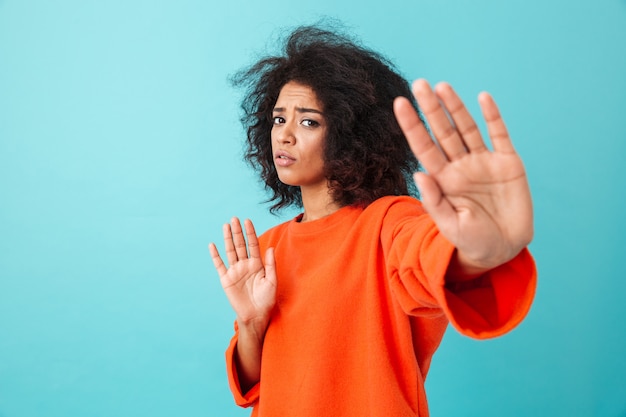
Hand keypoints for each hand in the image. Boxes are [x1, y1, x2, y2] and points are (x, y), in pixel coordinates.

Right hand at [209, 218, 276, 327]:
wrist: (256, 316)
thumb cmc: (267, 300)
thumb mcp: (272, 281)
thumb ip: (270, 265)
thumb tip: (270, 248)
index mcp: (257, 264)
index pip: (253, 244)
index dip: (250, 233)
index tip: (248, 221)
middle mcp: (245, 265)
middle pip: (240, 245)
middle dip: (238, 232)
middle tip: (234, 218)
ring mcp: (235, 271)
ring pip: (230, 251)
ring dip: (228, 239)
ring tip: (226, 226)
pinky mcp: (226, 280)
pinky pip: (219, 265)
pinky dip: (215, 255)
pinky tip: (212, 245)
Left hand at [393, 79, 532, 272]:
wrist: (504, 250)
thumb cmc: (472, 242)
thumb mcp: (450, 226)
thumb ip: (434, 202)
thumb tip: (419, 174)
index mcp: (443, 179)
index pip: (423, 147)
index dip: (412, 125)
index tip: (399, 103)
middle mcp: (461, 166)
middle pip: (443, 131)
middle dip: (430, 108)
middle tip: (418, 83)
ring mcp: (484, 162)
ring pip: (467, 128)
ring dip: (455, 107)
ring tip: (442, 86)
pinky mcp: (508, 164)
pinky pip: (499, 135)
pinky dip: (493, 116)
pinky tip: (483, 98)